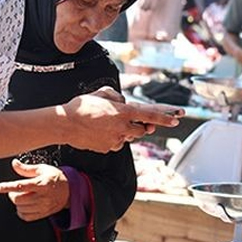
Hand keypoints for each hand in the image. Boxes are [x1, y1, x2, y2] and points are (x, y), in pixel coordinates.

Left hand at [0, 159, 68, 221]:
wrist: (70, 190)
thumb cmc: (55, 178)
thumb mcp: (42, 169)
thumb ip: (26, 168)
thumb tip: (14, 163)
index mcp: (42, 183)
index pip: (21, 186)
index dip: (7, 187)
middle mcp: (43, 196)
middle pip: (18, 199)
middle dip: (12, 194)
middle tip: (15, 190)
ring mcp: (43, 206)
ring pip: (20, 208)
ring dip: (18, 202)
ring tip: (23, 196)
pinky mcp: (43, 214)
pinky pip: (26, 217)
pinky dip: (21, 211)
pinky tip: (25, 205)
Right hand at [61, 90, 184, 152]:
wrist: (65, 124)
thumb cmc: (83, 106)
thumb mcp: (103, 93)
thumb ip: (118, 96)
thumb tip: (123, 102)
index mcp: (123, 112)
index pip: (149, 115)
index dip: (164, 118)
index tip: (176, 120)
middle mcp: (122, 127)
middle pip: (141, 130)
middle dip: (140, 126)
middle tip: (130, 120)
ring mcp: (115, 140)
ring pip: (128, 137)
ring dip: (125, 131)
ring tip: (107, 124)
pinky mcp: (107, 148)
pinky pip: (116, 143)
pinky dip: (113, 138)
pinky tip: (101, 132)